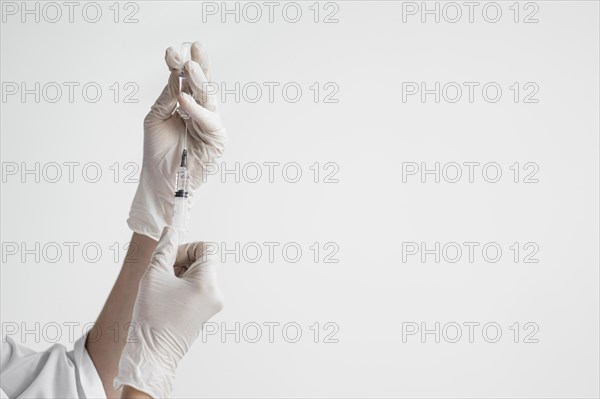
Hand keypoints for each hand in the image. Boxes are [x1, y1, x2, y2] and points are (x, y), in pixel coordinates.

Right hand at [114, 227, 223, 397]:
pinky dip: (182, 287)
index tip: (169, 259)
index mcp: (208, 283)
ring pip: (198, 274)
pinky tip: (166, 299)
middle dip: (180, 262)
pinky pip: (197, 288)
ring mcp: (212, 304)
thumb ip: (164, 249)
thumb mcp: (154, 275)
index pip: (206, 248)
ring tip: (162, 290)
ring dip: (179, 274)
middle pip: (202, 261)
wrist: (153, 355)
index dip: (186, 248)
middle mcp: (216, 293)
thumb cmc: (153, 317)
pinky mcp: (205, 312)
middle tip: (161, 275)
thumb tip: (170, 231)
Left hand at [128, 42, 226, 239]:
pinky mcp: (217, 140)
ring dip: (199, 82)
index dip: (180, 66)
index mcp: (188, 107)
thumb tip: (174, 75)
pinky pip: (208, 121)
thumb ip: (167, 98)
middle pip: (203, 85)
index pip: (186, 82)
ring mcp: (211, 126)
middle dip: (199, 65)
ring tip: (189, 66)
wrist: (160, 180)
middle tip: (194, 46)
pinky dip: (196, 110)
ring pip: (209, 99)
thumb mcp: (156, 118)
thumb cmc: (157, 152)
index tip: (171, 51)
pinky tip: (184, 99)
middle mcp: (202, 113)